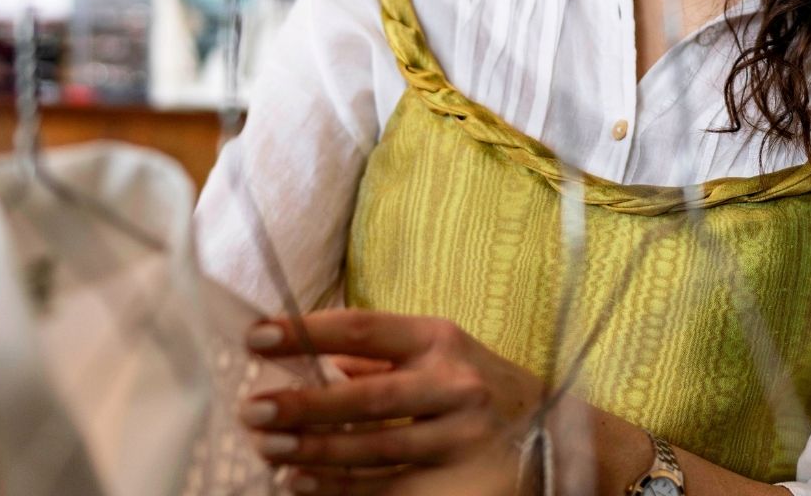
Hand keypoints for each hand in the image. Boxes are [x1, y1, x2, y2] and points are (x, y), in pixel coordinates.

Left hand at [240, 309, 544, 489]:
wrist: (556, 437)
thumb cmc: (480, 388)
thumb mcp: (440, 357)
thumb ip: (381, 358)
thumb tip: (314, 360)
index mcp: (439, 338)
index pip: (363, 329)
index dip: (307, 332)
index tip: (256, 336)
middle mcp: (453, 382)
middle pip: (366, 394)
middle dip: (304, 404)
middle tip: (254, 410)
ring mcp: (459, 435)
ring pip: (373, 446)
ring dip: (314, 451)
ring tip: (268, 450)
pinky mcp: (459, 481)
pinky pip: (388, 487)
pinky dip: (339, 487)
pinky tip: (301, 482)